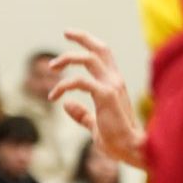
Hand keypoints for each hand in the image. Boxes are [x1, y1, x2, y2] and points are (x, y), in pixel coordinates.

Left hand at [48, 30, 147, 170]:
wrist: (131, 149)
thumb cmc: (117, 140)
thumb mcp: (95, 124)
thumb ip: (82, 115)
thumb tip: (66, 105)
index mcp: (115, 83)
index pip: (103, 54)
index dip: (88, 41)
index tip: (70, 35)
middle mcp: (115, 80)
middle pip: (99, 48)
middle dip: (81, 37)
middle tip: (65, 33)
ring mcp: (112, 86)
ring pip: (89, 59)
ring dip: (68, 58)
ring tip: (51, 67)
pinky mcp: (106, 96)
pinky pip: (80, 82)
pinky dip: (64, 85)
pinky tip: (54, 96)